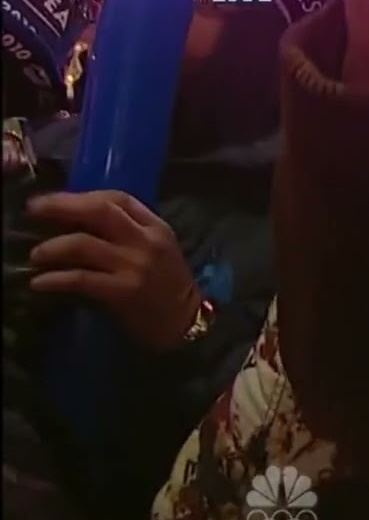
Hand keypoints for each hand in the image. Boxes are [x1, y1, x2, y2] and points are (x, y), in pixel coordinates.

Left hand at [26, 191, 199, 353]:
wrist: (184, 322)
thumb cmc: (166, 286)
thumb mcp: (157, 250)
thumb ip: (128, 232)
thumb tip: (77, 221)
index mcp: (156, 227)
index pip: (118, 198)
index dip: (82, 196)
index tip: (55, 200)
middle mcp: (145, 242)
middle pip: (99, 211)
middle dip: (61, 206)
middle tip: (33, 210)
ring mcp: (134, 266)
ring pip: (83, 244)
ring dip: (51, 247)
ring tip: (36, 255)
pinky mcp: (122, 291)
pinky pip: (80, 279)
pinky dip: (54, 279)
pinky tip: (39, 283)